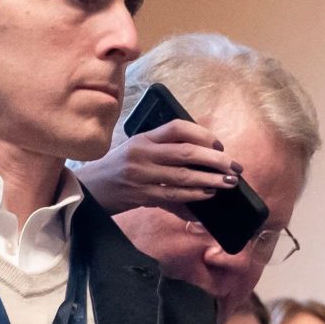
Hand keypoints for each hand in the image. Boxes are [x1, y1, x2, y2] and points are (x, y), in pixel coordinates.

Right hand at [75, 119, 236, 213]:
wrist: (89, 189)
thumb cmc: (119, 168)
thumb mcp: (138, 151)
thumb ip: (166, 151)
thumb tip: (205, 157)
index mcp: (143, 138)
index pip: (176, 128)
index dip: (202, 134)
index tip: (219, 144)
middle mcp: (141, 154)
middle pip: (186, 152)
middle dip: (216, 159)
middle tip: (235, 166)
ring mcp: (140, 175)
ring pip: (183, 176)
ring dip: (211, 179)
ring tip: (229, 181)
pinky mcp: (140, 195)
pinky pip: (173, 195)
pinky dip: (195, 195)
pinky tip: (209, 194)